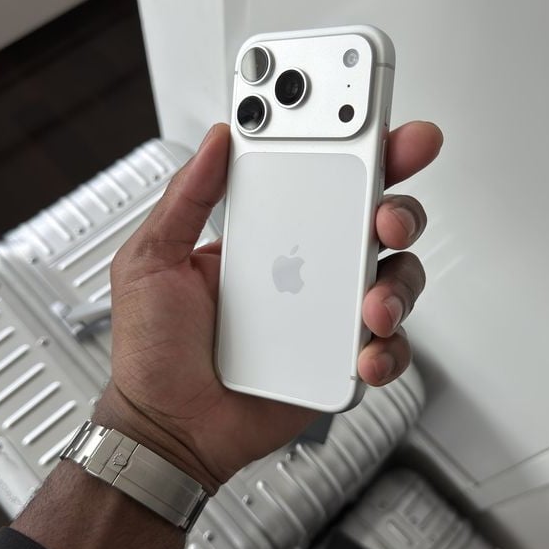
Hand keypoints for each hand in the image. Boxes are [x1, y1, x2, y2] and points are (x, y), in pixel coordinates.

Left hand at [93, 121, 442, 491]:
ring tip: (371, 304)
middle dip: (397, 204)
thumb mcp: (150, 259)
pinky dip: (388, 348)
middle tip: (385, 214)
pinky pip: (388, 345)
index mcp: (266, 233)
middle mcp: (308, 266)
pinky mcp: (341, 358)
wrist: (169, 428)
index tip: (372, 120)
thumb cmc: (155, 349)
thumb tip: (216, 139)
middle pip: (375, 219)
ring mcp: (329, 313)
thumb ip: (186, 197)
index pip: (320, 176)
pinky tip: (364, 353)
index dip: (355, 145)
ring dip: (398, 283)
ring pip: (396, 278)